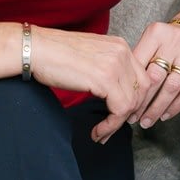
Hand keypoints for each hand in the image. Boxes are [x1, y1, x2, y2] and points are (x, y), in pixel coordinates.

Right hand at [27, 27, 149, 142]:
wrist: (36, 49)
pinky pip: (119, 110)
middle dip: (131, 113)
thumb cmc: (55, 55)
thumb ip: (108, 68)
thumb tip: (115, 93)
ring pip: (132, 102)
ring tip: (102, 133)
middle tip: (114, 127)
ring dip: (118, 124)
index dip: (136, 100)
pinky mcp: (105, 79)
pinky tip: (98, 131)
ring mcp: (115, 65)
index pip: (142, 77)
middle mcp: (122, 52)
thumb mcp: (91, 56)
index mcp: (120, 45)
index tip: (123, 115)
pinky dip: (110, 126)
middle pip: (143, 90)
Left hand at [127, 19, 179, 130]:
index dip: (130, 85)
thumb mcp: (151, 39)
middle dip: (142, 101)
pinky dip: (176, 106)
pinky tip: (165, 115)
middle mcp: (175, 41)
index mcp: (156, 33)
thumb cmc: (169, 39)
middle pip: (155, 77)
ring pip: (172, 87)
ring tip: (146, 121)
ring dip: (157, 108)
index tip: (123, 102)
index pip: (139, 63)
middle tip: (132, 117)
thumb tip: (122, 87)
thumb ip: (139, 58)